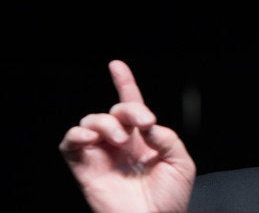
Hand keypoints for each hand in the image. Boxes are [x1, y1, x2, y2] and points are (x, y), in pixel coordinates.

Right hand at [59, 60, 195, 212]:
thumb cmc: (169, 199)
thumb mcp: (181, 163)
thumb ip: (167, 138)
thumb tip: (146, 123)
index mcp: (144, 140)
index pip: (132, 106)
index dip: (124, 84)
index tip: (116, 65)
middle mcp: (122, 144)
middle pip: (115, 110)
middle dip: (128, 109)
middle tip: (142, 122)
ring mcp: (102, 155)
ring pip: (91, 121)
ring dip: (105, 122)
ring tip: (120, 138)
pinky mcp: (85, 168)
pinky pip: (70, 143)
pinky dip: (77, 134)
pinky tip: (93, 138)